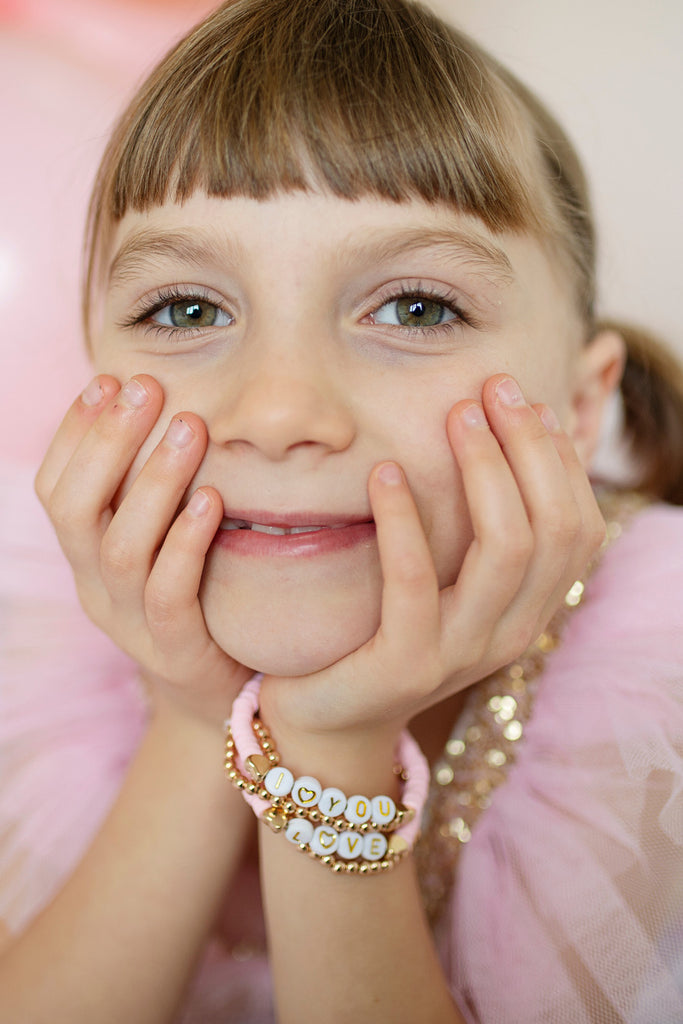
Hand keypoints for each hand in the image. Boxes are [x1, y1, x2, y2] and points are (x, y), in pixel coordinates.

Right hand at [35, 374, 250, 726]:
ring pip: (121, 548)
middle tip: (147, 388)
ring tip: (190, 429)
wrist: (222, 695)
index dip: (74, 432)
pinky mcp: (174, 650)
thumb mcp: (164, 544)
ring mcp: (129, 624)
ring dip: (153, 482)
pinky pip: (169, 594)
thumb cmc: (199, 601)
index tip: (107, 379)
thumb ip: (156, 492)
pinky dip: (186, 543)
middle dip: (109, 442)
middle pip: (77, 509)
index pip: (57, 489)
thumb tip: (169, 410)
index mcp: (85, 558)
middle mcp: (94, 588)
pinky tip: (213, 500)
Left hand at [259, 374, 605, 747]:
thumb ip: (474, 526)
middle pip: (553, 527)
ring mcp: (463, 652)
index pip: (578, 528)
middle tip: (491, 389)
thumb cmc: (384, 628)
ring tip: (455, 416)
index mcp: (528, 609)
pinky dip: (403, 520)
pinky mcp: (407, 663)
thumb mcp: (444, 578)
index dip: (560, 459)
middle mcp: (511, 631)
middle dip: (529, 447)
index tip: (524, 400)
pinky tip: (384, 473)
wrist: (329, 718)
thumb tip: (498, 431)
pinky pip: (414, 582)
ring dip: (486, 471)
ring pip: (506, 549)